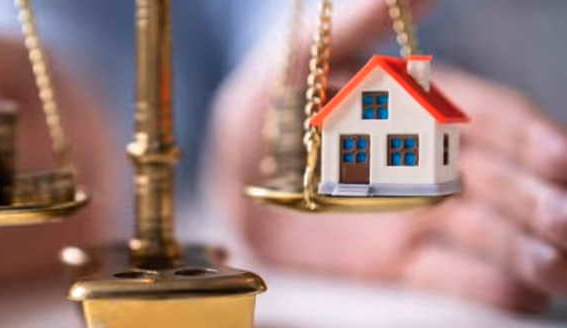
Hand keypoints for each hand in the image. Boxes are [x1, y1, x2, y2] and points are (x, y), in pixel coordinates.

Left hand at [208, 0, 565, 312]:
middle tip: (558, 220)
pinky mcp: (394, 272)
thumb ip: (354, 26)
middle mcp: (424, 172)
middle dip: (534, 200)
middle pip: (498, 185)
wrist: (221, 190)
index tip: (554, 156)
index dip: (526, 137)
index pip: (488, 122)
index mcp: (415, 117)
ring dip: (524, 250)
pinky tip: (514, 291)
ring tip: (550, 265)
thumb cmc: (258, 119)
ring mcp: (414, 225)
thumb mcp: (293, 64)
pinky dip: (488, 288)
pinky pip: (452, 282)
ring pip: (488, 237)